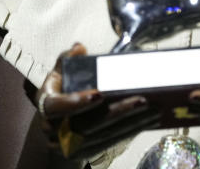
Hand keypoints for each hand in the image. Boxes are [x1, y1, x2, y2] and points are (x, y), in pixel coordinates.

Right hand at [33, 43, 161, 160]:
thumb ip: (67, 60)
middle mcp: (54, 129)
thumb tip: (79, 48)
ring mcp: (69, 144)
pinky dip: (130, 131)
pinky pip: (110, 142)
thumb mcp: (59, 74)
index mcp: (46, 105)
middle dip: (118, 112)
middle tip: (142, 100)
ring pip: (103, 135)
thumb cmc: (60, 92)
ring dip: (131, 122)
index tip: (100, 94)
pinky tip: (147, 121)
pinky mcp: (86, 151)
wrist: (55, 126)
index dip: (77, 102)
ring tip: (153, 109)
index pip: (56, 107)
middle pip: (87, 124)